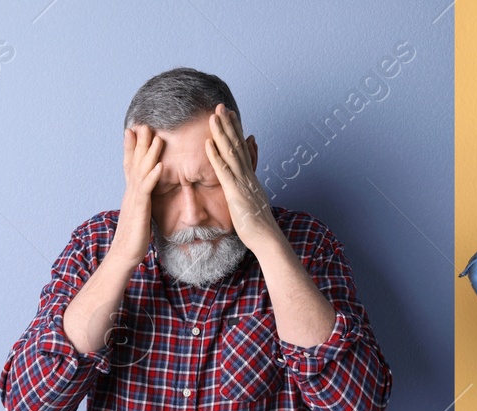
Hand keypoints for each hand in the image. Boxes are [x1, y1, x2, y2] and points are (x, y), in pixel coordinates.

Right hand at [112, 125, 163, 268]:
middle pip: (134, 162)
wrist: (125, 254)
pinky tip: (160, 165)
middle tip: (143, 124)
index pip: (131, 165)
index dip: (132, 148)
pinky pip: (147, 189)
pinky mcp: (140, 209)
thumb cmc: (135, 238)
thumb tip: (145, 197)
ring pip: (140, 171)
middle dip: (138, 143)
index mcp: (132, 193)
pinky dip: (153, 176)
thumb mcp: (140, 215)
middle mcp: (130, 192)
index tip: (133, 130)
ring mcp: (134, 199)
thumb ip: (142, 203)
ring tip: (155, 137)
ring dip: (148, 153)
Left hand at [204, 104, 278, 248]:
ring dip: (221, 134)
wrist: (267, 239)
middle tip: (221, 106)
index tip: (230, 115)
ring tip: (213, 116)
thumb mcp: (254, 200)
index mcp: (250, 177)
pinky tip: (208, 144)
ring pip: (231, 153)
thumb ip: (250, 185)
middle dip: (229, 125)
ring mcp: (242, 183)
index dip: (236, 131)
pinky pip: (224, 172)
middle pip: (237, 145)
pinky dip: (216, 156)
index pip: (243, 148)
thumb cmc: (259, 224)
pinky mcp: (235, 193)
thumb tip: (248, 178)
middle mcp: (248, 176)